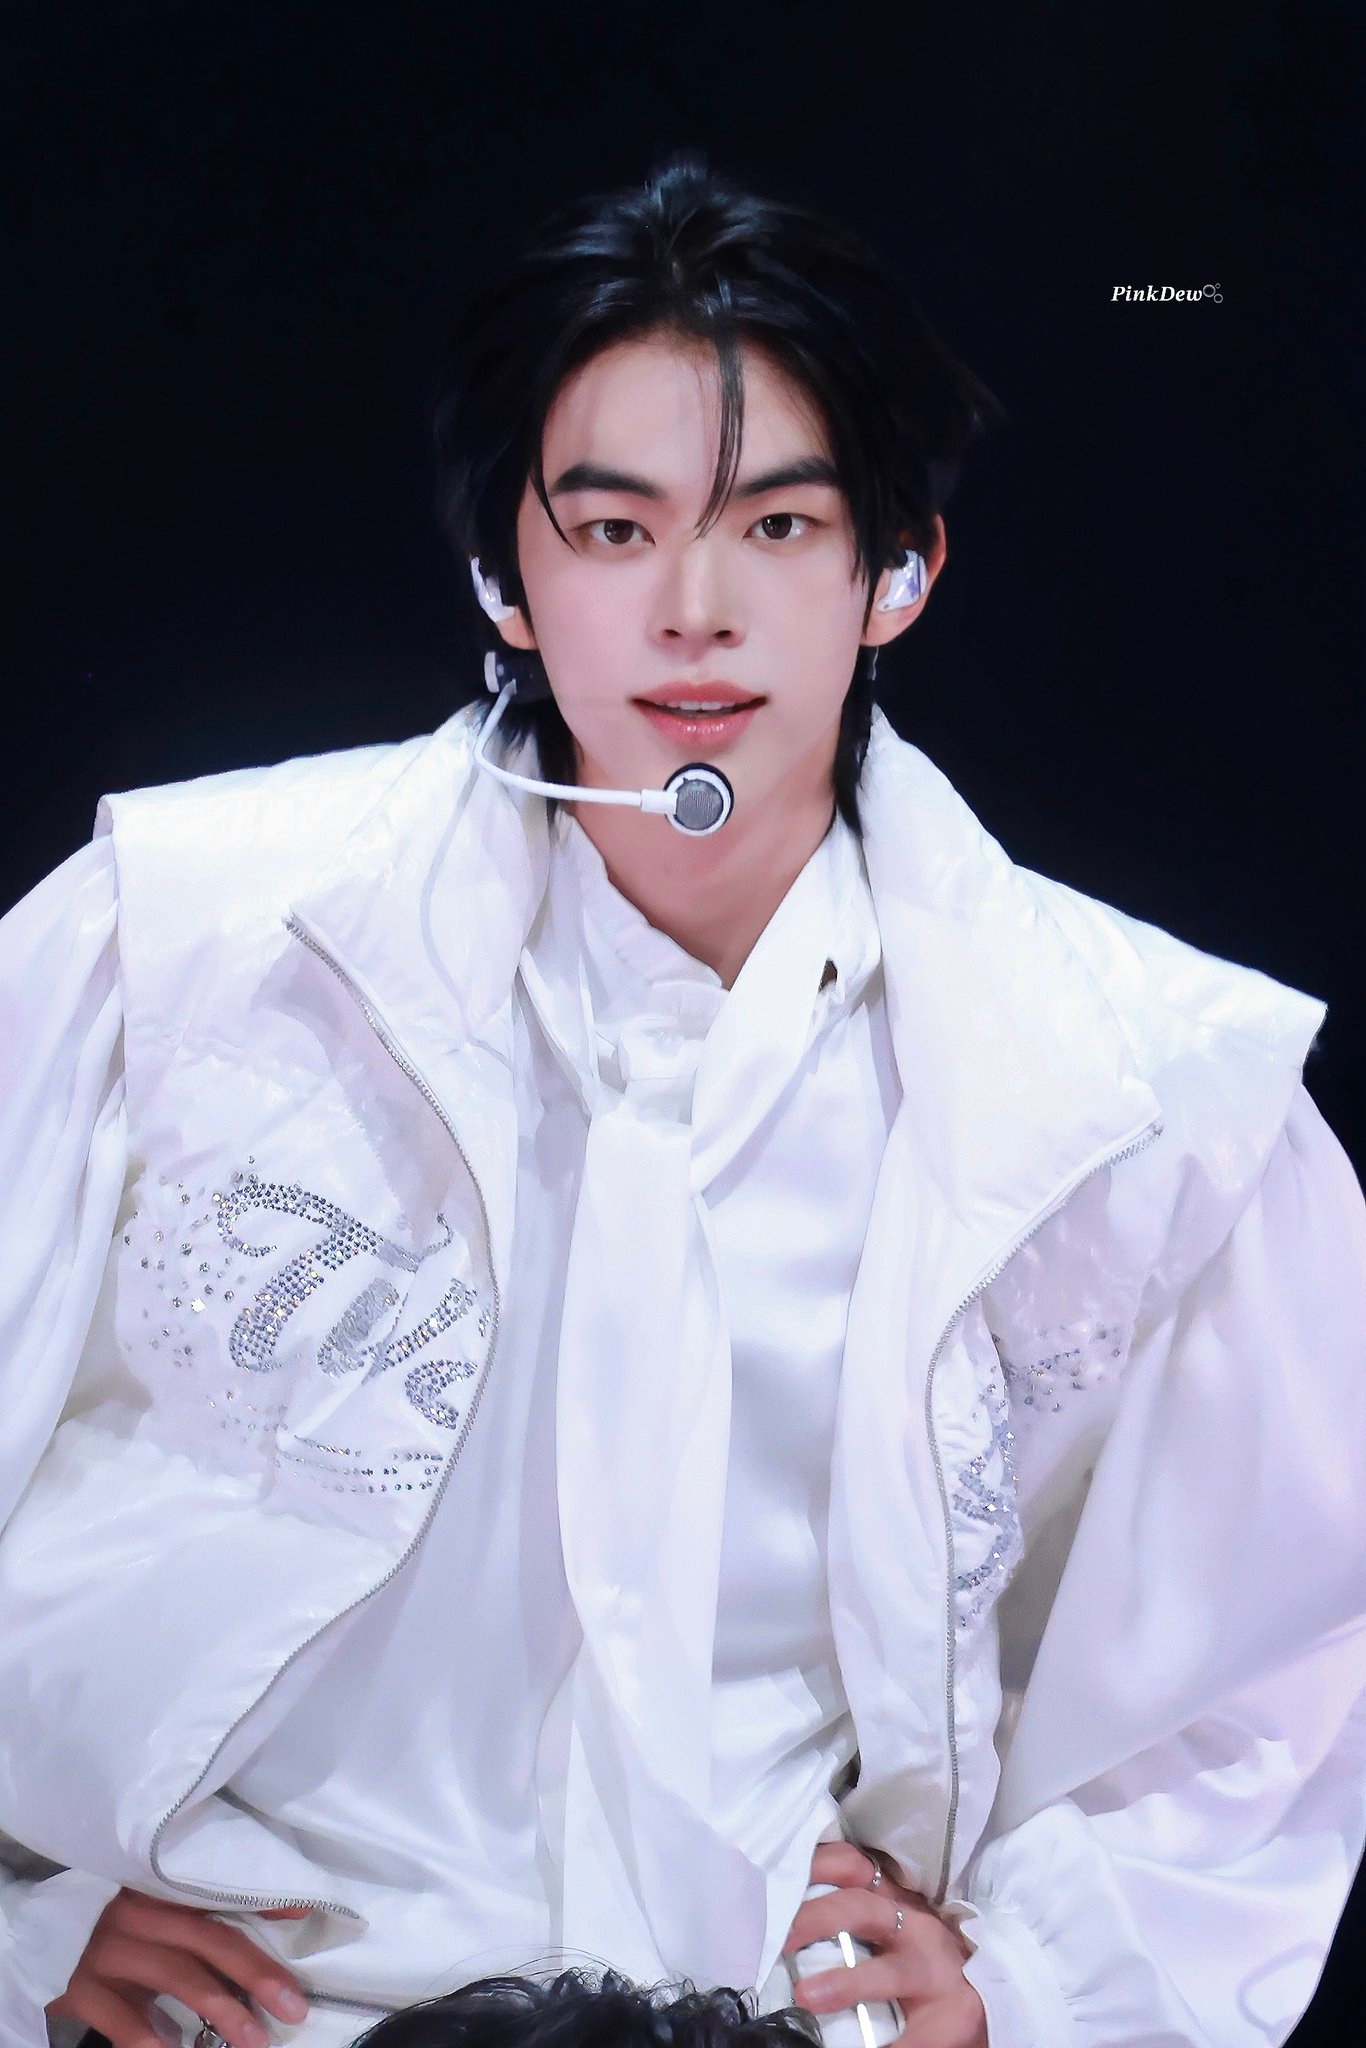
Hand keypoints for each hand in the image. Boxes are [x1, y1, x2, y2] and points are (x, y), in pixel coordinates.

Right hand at [46, 1887, 311, 2047]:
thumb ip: (206, 1915)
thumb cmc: (121, 1929)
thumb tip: (289, 1916)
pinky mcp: (81, 1988)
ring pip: (178, 1976)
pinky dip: (155, 2041)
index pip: (221, 1891)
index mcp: (161, 1885)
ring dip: (222, 2011)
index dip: (263, 1902)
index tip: (305, 1914)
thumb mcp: (158, 1913)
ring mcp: (108, 1949)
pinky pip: (126, 2020)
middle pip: (208, 1938)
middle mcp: (138, 1911)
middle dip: (254, 1974)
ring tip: (254, 2040)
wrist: (43, 1941)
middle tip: (292, 2007)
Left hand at [782, 1842, 986, 2047]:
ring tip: (807, 1995)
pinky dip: (889, 2047)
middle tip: (781, 1939)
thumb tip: (784, 1924)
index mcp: (894, 1904)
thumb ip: (853, 1919)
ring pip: (890, 1971)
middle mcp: (915, 1928)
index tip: (783, 1873)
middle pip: (862, 1909)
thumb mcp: (890, 1929)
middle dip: (818, 1918)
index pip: (855, 1867)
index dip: (820, 1863)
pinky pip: (916, 2037)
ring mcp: (936, 1972)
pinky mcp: (955, 2016)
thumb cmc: (922, 1964)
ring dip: (846, 1982)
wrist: (981, 2001)